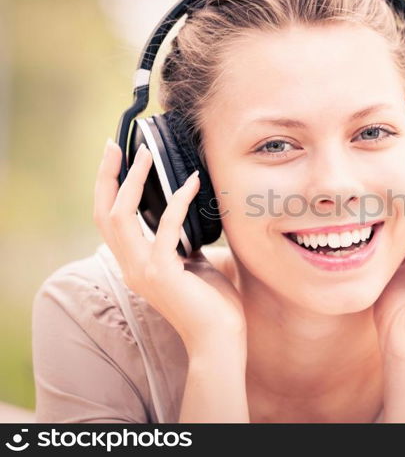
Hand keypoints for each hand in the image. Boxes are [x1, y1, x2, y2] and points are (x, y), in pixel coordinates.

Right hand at [93, 139, 245, 354]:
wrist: (220, 339)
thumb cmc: (213, 303)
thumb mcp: (192, 263)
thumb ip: (181, 240)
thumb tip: (187, 211)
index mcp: (135, 264)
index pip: (109, 220)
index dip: (108, 188)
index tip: (116, 158)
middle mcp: (131, 267)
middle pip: (104, 213)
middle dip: (109, 176)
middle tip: (117, 145)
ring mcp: (143, 271)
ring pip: (121, 216)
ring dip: (133, 181)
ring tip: (147, 154)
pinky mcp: (163, 273)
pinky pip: (167, 226)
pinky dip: (179, 200)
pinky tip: (194, 183)